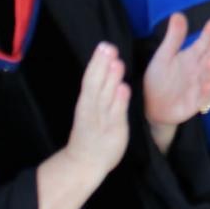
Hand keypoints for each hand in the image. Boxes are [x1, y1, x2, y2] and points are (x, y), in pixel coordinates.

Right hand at [64, 42, 131, 181]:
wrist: (85, 162)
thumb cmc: (92, 130)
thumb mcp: (95, 107)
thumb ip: (103, 88)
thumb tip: (111, 64)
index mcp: (86, 102)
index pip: (90, 79)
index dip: (96, 62)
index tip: (103, 45)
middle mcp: (91, 109)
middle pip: (95, 85)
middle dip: (101, 66)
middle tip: (108, 47)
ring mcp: (102, 121)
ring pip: (105, 98)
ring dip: (111, 80)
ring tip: (117, 63)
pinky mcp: (114, 132)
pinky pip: (116, 115)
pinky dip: (119, 102)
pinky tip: (124, 88)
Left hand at [143, 14, 209, 129]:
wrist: (151, 107)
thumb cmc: (159, 79)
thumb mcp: (164, 56)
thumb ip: (174, 38)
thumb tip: (178, 14)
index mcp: (192, 56)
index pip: (204, 42)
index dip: (209, 33)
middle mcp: (200, 70)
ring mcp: (200, 86)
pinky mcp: (197, 103)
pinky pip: (205, 98)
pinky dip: (207, 92)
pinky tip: (207, 85)